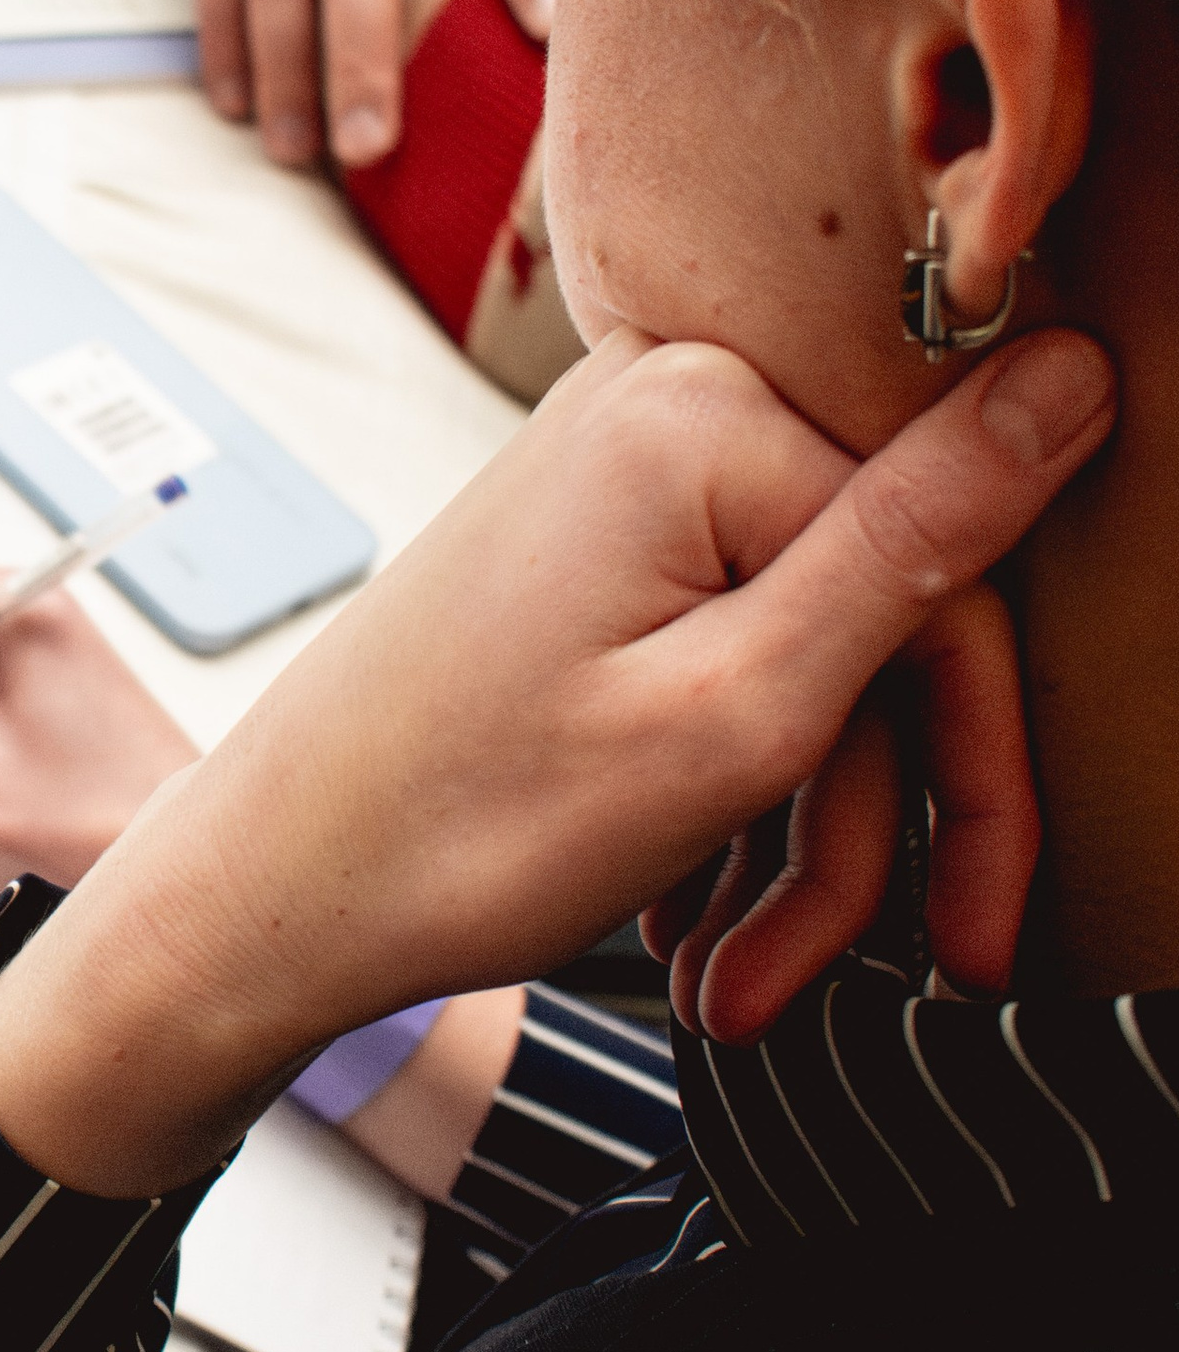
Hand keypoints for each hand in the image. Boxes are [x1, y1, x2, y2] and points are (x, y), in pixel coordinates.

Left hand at [0, 328, 1116, 1195]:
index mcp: (702, 416)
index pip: (947, 585)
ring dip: (785, 841)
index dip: (972, 784)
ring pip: (797, 668)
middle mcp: (653, 410)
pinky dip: (720, 796)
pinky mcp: (578, 550)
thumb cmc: (465, 826)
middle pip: (870, 629)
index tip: (979, 942)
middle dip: (859, 833)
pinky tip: (688, 912)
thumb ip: (922, 540)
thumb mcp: (737, 711)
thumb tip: (1085, 367)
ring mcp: (607, 480)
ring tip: (723, 980)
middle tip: (810, 985)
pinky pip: (715, 661)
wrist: (266, 895)